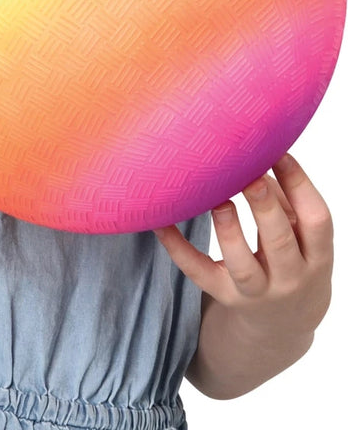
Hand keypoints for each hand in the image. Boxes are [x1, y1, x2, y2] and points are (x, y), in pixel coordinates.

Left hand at [155, 153, 332, 343]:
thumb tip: (263, 154)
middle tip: (251, 176)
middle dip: (265, 208)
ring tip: (218, 201)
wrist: (282, 325)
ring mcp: (257, 292)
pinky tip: (161, 223)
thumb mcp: (303, 238)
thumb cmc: (292, 261)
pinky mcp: (225, 296)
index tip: (279, 153)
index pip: (316, 220)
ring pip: (242, 265)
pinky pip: (199, 272)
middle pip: (280, 242)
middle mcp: (290, 277)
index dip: (300, 185)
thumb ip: (288, 201)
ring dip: (229, 232)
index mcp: (317, 256)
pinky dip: (178, 248)